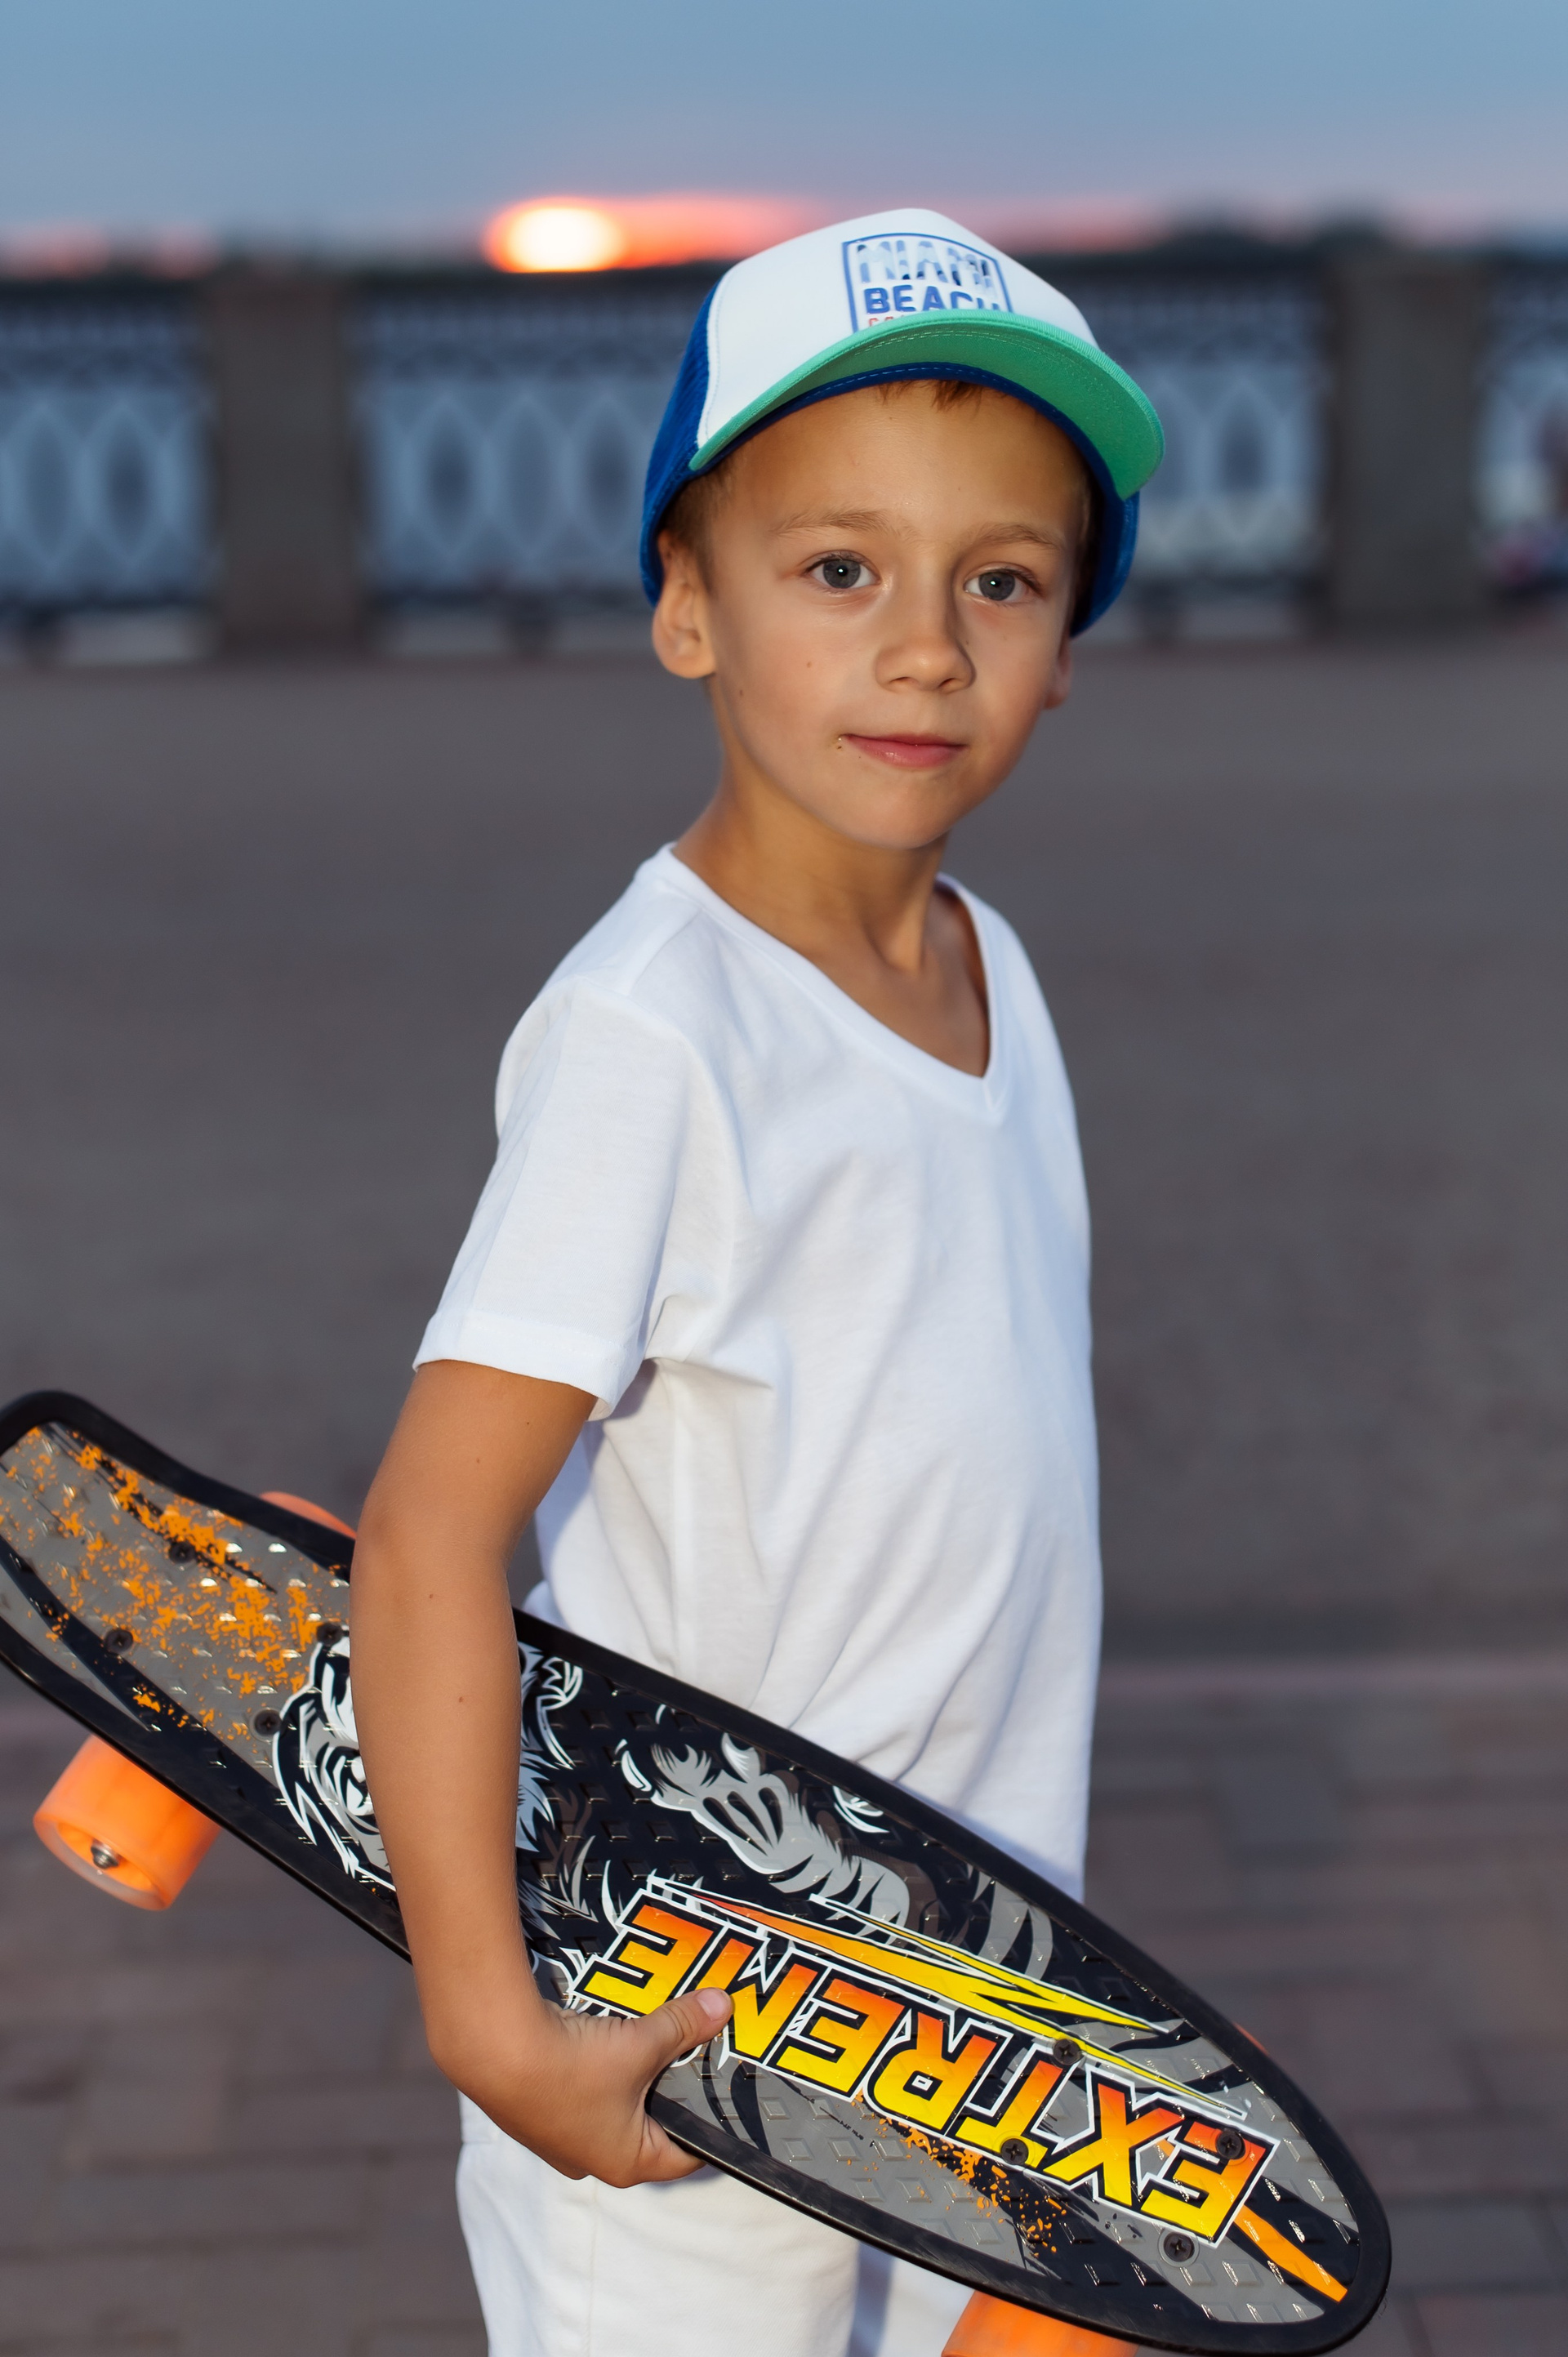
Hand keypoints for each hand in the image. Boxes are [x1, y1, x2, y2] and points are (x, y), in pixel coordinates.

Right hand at [453, 1984, 732, 2186]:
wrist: (494, 2051)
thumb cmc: (571, 2068)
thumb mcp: (641, 2045)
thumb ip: (685, 2026)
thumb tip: (722, 2007)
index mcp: (627, 2163)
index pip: (687, 2152)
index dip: (711, 2120)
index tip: (726, 2088)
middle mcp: (593, 2158)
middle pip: (651, 2121)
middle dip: (670, 2083)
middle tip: (694, 2048)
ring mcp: (562, 2135)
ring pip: (616, 2100)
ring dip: (631, 2070)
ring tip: (649, 2034)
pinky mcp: (539, 2107)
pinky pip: (584, 2086)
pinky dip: (599, 2061)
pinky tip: (604, 2032)